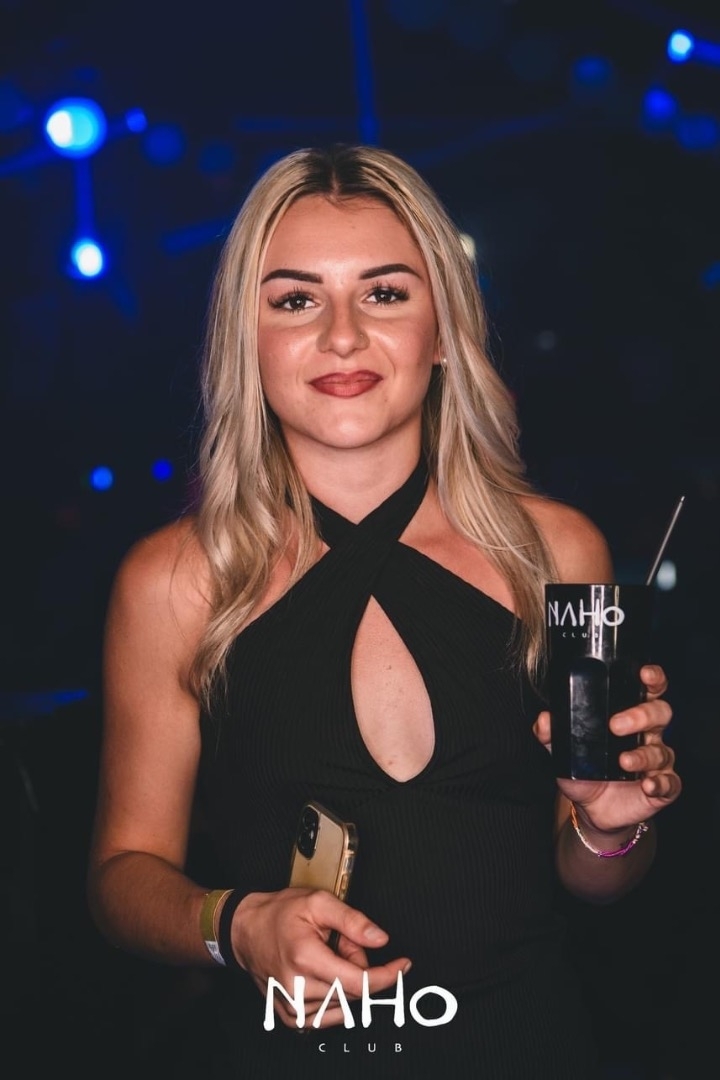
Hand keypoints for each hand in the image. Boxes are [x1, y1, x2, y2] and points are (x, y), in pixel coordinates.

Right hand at [230, 887, 410, 1028]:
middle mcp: (298, 990)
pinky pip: (331, 1015)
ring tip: (327, 955)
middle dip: (358, 965)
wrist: (246, 931)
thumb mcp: (319, 902)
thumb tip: (380, 939)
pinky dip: (336, 995)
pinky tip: (323, 975)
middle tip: (341, 941)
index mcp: (305, 960)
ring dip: (346, 981)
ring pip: (345, 1004)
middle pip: (354, 991)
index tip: (403, 966)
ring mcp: (294, 1009)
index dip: (387, 976)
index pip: (359, 983)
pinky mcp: (293, 1019)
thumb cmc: (279, 914)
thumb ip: (353, 920)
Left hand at [533, 664, 681, 833]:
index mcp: (630, 716)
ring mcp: (658, 761)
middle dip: (641, 715)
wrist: (592, 810)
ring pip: (661, 750)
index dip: (652, 679)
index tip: (643, 674)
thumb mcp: (564, 751)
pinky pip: (670, 783)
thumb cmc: (585, 771)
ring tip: (623, 761)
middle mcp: (648, 735)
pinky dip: (660, 783)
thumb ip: (552, 734)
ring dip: (643, 755)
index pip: (648, 690)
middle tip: (616, 725)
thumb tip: (544, 719)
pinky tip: (648, 785)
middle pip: (659, 713)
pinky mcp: (662, 787)